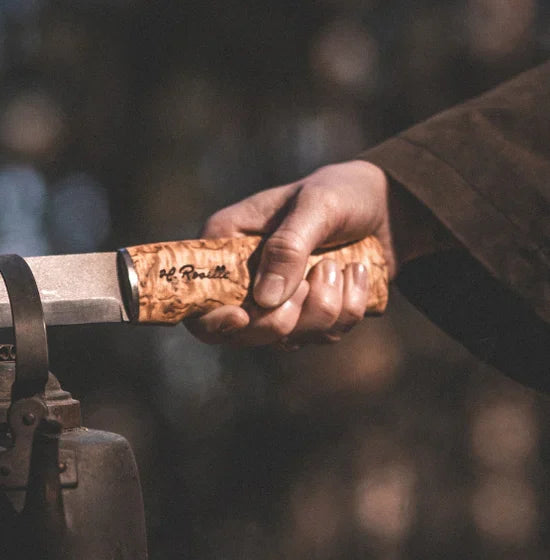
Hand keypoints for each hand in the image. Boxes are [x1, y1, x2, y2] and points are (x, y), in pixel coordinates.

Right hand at [186, 160, 417, 347]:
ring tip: (341, 265)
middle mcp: (243, 281)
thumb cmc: (343, 192)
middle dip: (284, 316)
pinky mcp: (307, 319)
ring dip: (325, 307)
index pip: (197, 299)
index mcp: (227, 245)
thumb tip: (266, 300)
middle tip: (318, 273)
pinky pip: (322, 337)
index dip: (211, 320)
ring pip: (287, 339)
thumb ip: (289, 247)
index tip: (241, 317)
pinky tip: (356, 275)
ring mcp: (275, 305)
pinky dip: (348, 309)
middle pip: (241, 334)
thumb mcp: (317, 205)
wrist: (389, 205)